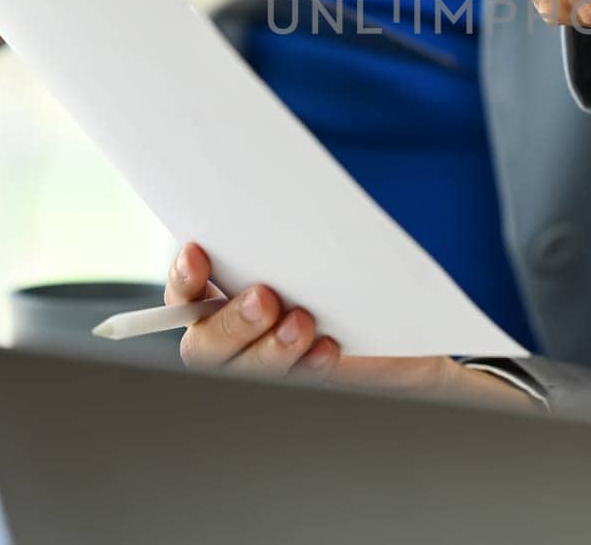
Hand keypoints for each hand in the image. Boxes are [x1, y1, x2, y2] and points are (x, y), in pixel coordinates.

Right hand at [165, 243, 537, 408]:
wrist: (404, 318)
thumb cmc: (349, 270)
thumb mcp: (317, 246)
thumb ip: (286, 239)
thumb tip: (276, 203)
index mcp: (226, 294)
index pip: (187, 294)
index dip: (185, 277)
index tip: (198, 252)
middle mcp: (237, 337)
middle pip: (205, 346)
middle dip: (231, 324)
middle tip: (264, 299)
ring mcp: (268, 368)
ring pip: (244, 373)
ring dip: (270, 351)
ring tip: (301, 323)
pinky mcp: (306, 387)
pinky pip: (293, 387)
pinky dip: (308, 367)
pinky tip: (328, 347)